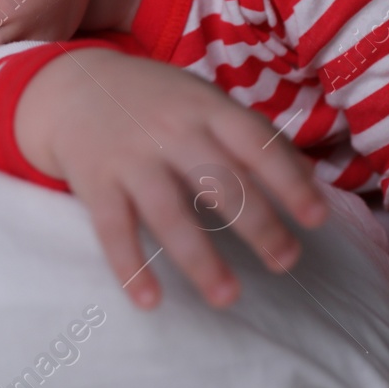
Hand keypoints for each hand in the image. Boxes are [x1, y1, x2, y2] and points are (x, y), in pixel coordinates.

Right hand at [14, 46, 328, 309]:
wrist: (72, 85)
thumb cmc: (158, 102)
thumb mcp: (206, 102)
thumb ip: (255, 136)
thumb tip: (311, 180)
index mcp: (206, 108)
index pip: (255, 144)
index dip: (288, 181)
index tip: (316, 220)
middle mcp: (170, 130)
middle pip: (219, 181)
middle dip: (257, 224)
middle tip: (285, 262)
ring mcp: (130, 157)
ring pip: (168, 212)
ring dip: (200, 258)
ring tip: (228, 298)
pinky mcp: (95, 183)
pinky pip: (112, 230)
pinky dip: (130, 267)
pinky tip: (150, 301)